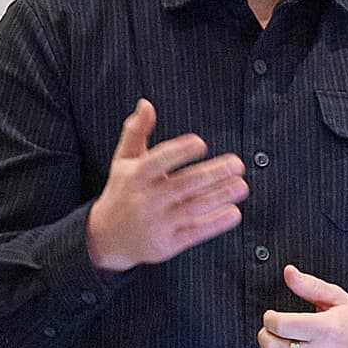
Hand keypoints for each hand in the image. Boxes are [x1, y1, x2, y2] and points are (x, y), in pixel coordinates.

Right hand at [85, 100, 245, 273]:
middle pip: (182, 184)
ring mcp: (157, 223)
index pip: (158, 161)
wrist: (107, 237)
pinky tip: (234, 213)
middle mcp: (146, 199)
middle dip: (212, 174)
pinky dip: (215, 223)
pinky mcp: (167, 244)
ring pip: (192, 208)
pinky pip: (195, 233)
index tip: (200, 143)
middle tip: (237, 164)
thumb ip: (136, 131)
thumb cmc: (122, 192)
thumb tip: (146, 104)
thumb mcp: (123, 160)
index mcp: (135, 176)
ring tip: (241, 185)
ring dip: (220, 197)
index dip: (179, 152)